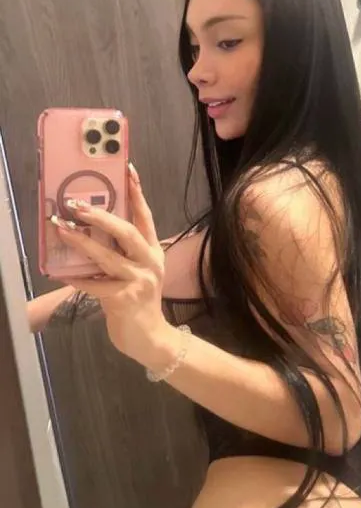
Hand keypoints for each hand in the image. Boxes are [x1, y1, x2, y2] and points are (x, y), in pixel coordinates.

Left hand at [51, 163, 171, 365]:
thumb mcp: (137, 272)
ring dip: (81, 242)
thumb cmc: (138, 302)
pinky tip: (60, 272)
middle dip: (101, 216)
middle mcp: (150, 263)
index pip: (146, 217)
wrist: (149, 338)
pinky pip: (94, 284)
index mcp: (153, 252)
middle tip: (76, 205)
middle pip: (127, 232)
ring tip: (61, 229)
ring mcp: (138, 281)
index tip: (127, 170)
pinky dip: (76, 278)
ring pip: (107, 256)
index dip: (137, 193)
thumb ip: (122, 253)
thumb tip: (90, 230)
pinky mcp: (124, 299)